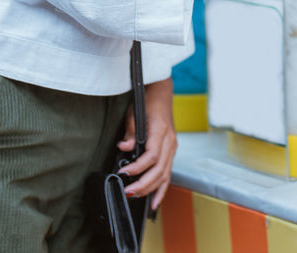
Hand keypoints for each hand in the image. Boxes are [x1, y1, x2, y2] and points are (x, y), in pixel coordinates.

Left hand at [117, 78, 176, 209]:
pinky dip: (162, 189)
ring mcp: (172, 147)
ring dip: (151, 189)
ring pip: (165, 174)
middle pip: (159, 169)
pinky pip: (168, 174)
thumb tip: (123, 148)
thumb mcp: (133, 115)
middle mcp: (169, 141)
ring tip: (136, 197)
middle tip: (129, 192)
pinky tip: (154, 201)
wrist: (161, 94)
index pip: (152, 156)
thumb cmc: (147, 102)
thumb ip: (130, 134)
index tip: (124, 173)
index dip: (138, 167)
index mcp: (161, 131)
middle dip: (144, 184)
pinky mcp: (171, 152)